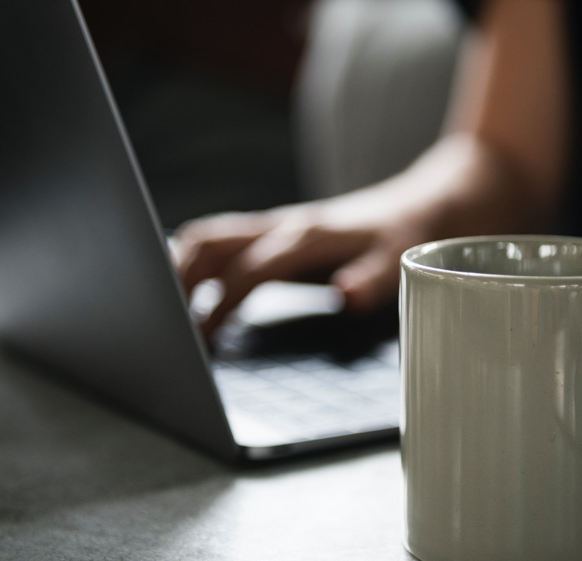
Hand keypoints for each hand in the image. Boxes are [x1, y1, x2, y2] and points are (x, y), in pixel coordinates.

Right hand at [173, 194, 426, 336]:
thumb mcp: (401, 260)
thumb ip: (372, 278)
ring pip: (210, 237)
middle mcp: (285, 225)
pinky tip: (186, 292)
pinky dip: (196, 263)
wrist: (424, 203)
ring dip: (179, 266)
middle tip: (156, 321)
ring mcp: (277, 226)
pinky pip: (224, 241)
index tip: (199, 336)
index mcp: (309, 236)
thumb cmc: (408, 235)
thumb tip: (345, 296)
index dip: (221, 302)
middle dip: (176, 276)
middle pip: (211, 241)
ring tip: (158, 309)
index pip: (250, 269)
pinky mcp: (276, 232)